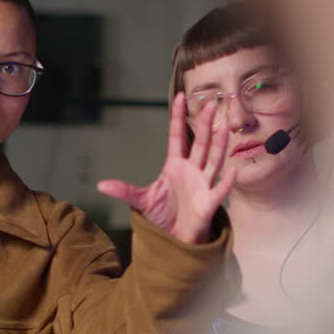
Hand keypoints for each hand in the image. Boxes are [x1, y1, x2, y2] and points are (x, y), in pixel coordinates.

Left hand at [97, 93, 236, 243]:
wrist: (175, 237)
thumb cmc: (163, 215)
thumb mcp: (142, 200)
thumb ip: (124, 191)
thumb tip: (100, 185)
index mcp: (175, 165)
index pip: (177, 136)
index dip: (178, 118)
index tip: (181, 97)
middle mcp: (191, 170)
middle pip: (199, 143)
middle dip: (204, 124)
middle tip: (211, 103)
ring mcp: (202, 185)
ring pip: (213, 161)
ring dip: (219, 145)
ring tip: (223, 127)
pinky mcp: (209, 203)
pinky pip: (220, 190)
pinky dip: (227, 182)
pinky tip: (233, 170)